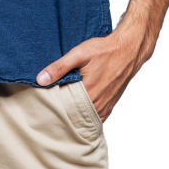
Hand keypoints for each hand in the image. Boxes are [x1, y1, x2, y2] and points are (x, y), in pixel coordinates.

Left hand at [35, 23, 150, 122]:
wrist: (128, 51)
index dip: (53, 105)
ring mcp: (105, 107)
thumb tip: (40, 79)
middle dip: (62, 111)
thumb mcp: (79, 54)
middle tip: (52, 104)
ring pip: (84, 118)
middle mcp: (97, 105)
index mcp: (88, 94)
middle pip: (73, 115)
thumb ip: (59, 67)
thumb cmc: (104, 50)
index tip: (45, 101)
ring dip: (74, 113)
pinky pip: (95, 117)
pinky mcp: (110, 106)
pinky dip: (86, 114)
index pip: (63, 109)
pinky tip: (78, 106)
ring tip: (64, 104)